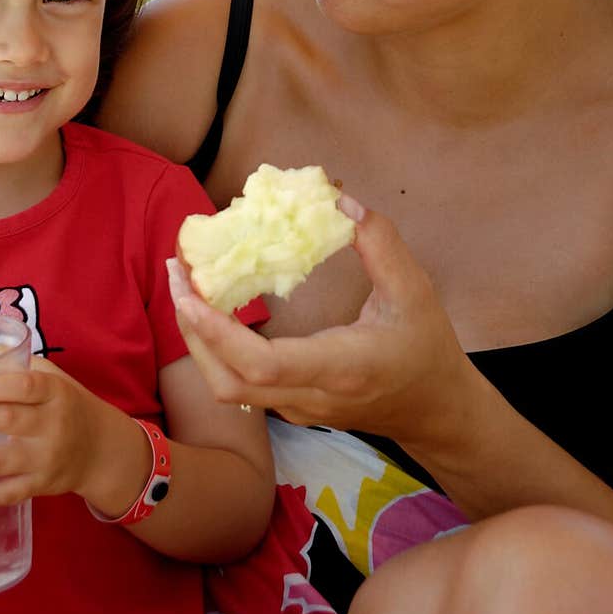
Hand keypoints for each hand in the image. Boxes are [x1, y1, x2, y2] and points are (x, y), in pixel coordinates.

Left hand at [0, 358, 110, 506]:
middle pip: (7, 422)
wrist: (100, 448)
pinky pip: (5, 493)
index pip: (25, 386)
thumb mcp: (49, 376)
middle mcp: (53, 425)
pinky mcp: (40, 486)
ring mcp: (46, 459)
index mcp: (55, 392)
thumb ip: (11, 364)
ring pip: (0, 462)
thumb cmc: (65, 404)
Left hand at [168, 196, 478, 454]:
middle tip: (174, 271)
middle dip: (190, 328)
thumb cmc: (428, 349)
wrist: (438, 413)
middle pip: (228, 381)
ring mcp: (298, 409)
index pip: (261, 366)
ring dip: (197, 338)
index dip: (216, 332)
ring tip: (184, 285)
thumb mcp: (415, 290)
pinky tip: (213, 306)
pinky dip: (216, 346)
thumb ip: (381, 243)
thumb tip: (340, 200)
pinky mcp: (293, 406)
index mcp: (340, 369)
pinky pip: (241, 384)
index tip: (189, 290)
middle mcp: (311, 396)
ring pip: (227, 388)